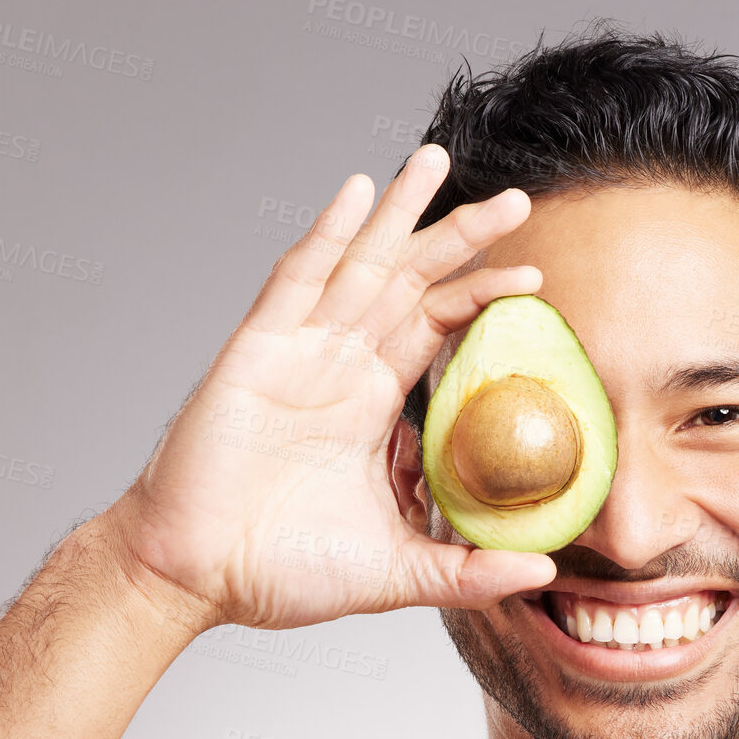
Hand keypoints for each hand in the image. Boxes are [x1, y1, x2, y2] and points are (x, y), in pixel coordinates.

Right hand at [100, 145, 556, 631]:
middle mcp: (340, 368)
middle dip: (461, 238)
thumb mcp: (398, 573)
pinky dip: (326, 237)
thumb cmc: (283, 571)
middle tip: (516, 198)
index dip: (482, 299)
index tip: (535, 279)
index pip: (439, 332)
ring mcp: (298, 355)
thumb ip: (467, 570)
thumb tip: (541, 568)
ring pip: (359, 266)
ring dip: (399, 214)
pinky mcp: (256, 355)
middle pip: (411, 283)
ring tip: (436, 160)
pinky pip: (296, 283)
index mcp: (372, 406)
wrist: (197, 578)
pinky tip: (356, 194)